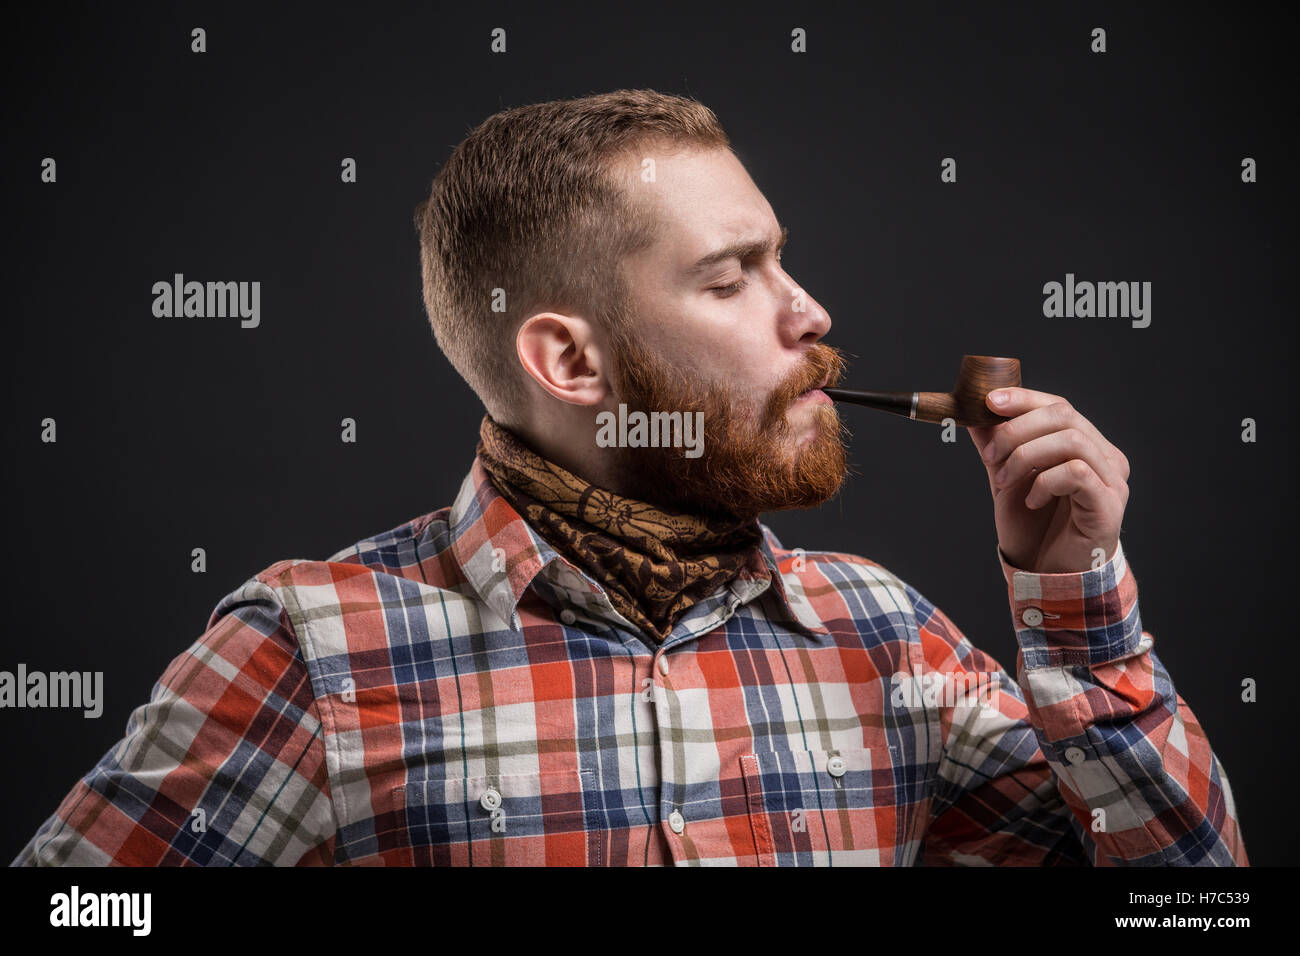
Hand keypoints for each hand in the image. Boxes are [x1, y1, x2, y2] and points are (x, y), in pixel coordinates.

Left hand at [965, 388, 1128, 573]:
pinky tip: (1032, 502)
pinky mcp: (1109, 504)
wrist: (1048, 576)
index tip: (989, 402)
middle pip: (1064, 416)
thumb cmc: (1034, 529)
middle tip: (989, 455)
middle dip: (1017, 429)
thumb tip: (974, 415)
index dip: (1024, 399)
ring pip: (1070, 440)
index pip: (1059, 406)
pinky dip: (1045, 482)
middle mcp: (1105, 457)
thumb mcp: (1006, 481)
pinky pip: (1077, 473)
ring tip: (1004, 482)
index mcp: (1085, 445)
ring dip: (1025, 456)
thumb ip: (995, 448)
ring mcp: (1112, 480)